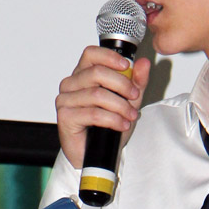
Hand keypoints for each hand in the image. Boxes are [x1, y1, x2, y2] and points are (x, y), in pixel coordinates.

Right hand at [55, 46, 150, 168]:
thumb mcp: (128, 101)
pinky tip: (121, 124)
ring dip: (120, 106)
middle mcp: (71, 84)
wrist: (97, 155)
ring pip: (97, 94)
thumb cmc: (107, 126)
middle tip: (135, 96)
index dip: (110, 57)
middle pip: (97, 72)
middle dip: (122, 84)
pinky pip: (93, 113)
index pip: (91, 54)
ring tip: (130, 115)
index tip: (127, 66)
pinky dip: (112, 119)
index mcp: (82, 74)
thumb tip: (143, 63)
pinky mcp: (65, 116)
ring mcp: (65, 100)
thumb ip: (136, 81)